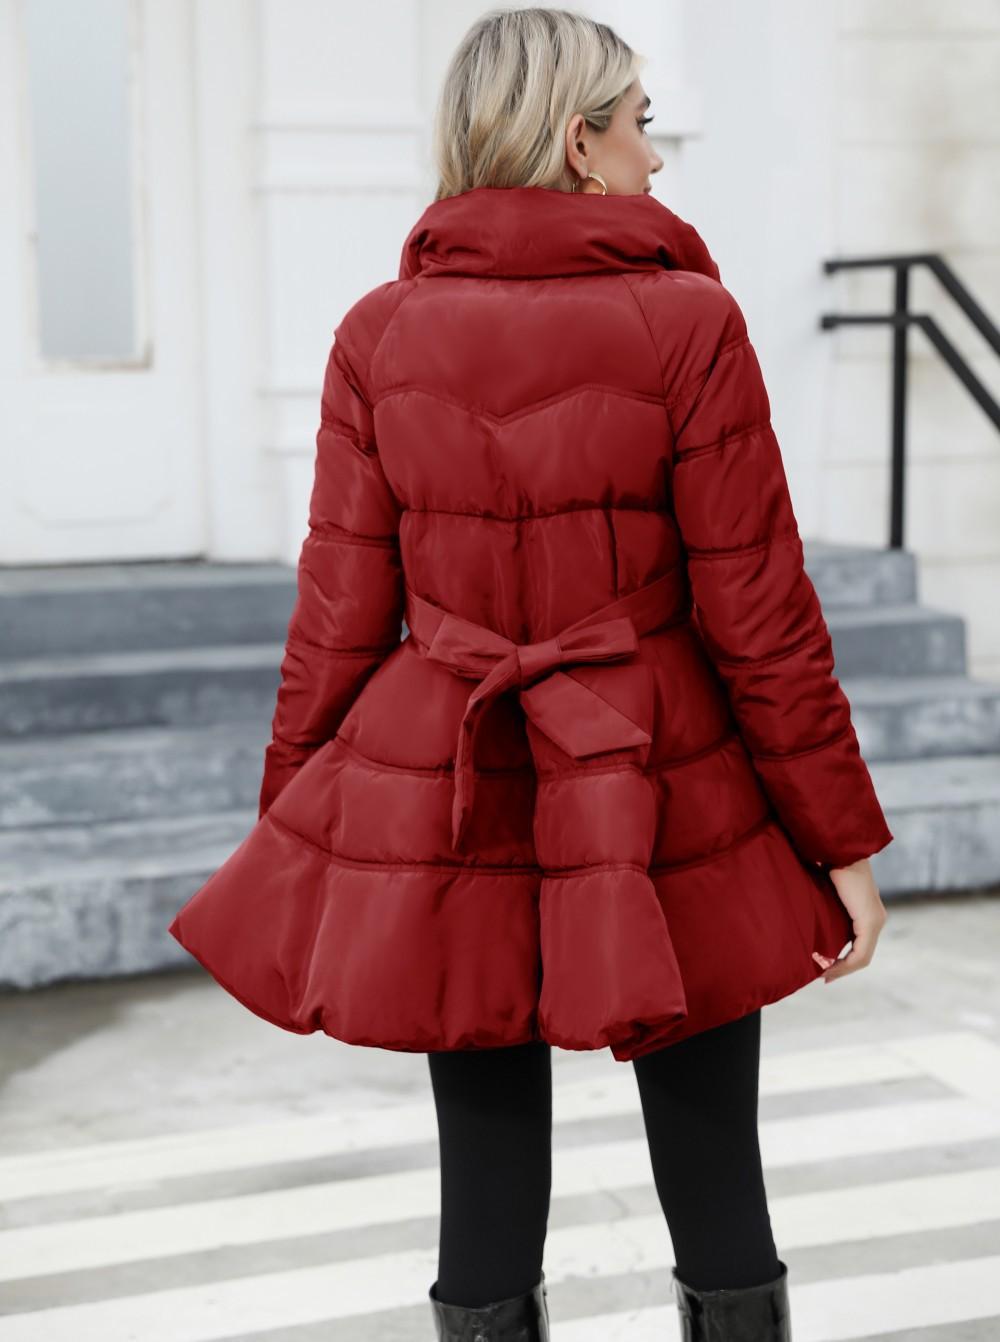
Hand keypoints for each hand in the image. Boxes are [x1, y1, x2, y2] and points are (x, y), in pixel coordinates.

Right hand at [811, 857, 887, 982]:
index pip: (859, 945)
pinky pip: (860, 953)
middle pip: (861, 955)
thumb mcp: (827, 891)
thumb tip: (809, 915)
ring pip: (862, 957)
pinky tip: (829, 967)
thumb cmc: (829, 863)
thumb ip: (825, 906)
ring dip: (842, 969)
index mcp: (868, 912)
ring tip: (823, 974)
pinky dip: (844, 964)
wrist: (839, 850)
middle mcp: (876, 919)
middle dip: (841, 968)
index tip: (823, 968)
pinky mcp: (869, 921)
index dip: (842, 961)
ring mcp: (875, 921)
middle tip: (822, 977)